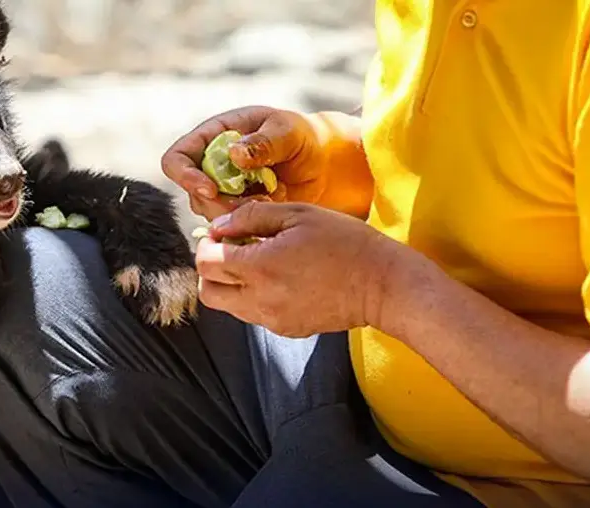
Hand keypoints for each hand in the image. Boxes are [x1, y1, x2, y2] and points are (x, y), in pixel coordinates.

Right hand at [161, 106, 370, 220]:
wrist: (322, 163)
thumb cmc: (303, 137)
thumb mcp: (287, 131)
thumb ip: (263, 142)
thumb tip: (234, 154)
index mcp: (215, 136)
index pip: (177, 158)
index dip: (185, 176)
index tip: (211, 189)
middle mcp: (211, 164)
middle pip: (192, 193)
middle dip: (217, 204)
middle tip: (250, 205)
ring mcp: (223, 190)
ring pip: (210, 213)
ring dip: (234, 215)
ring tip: (268, 201)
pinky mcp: (238, 211)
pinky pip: (230, 225)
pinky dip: (247, 224)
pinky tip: (271, 210)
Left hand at [194, 201, 402, 336]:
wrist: (383, 285)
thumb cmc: (346, 243)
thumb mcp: (298, 215)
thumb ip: (251, 217)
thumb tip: (219, 225)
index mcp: (260, 267)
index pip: (206, 263)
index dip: (208, 244)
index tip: (224, 234)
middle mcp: (260, 299)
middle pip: (208, 291)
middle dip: (212, 269)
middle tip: (233, 251)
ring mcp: (272, 319)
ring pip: (228, 307)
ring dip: (232, 285)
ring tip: (260, 264)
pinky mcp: (286, 329)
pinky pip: (254, 315)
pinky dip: (254, 298)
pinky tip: (280, 280)